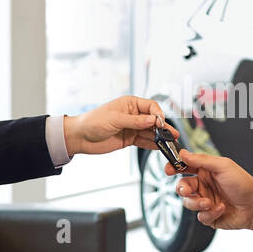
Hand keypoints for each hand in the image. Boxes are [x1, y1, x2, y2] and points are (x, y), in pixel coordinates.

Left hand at [63, 96, 177, 156]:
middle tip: (172, 135)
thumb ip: (135, 121)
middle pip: (153, 120)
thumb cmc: (94, 121)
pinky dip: (152, 145)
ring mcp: (132, 127)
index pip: (150, 106)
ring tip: (170, 144)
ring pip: (150, 132)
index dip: (158, 114)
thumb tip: (153, 120)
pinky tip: (160, 148)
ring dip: (160, 138)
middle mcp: (133, 114)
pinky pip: (144, 141)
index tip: (161, 123)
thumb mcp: (116, 119)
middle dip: (163, 128)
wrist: (80, 137)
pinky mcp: (129, 139)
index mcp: (130, 104)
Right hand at [168, 149, 252, 236]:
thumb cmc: (243, 184)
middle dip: (182, 189)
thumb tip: (183, 153)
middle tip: (187, 190)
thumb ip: (202, 160)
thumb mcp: (223, 166)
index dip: (174, 167)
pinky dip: (210, 213)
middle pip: (182, 186)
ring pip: (188, 203)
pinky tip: (221, 209)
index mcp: (205, 172)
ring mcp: (205, 201)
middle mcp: (203, 186)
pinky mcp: (209, 216)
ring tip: (209, 203)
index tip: (169, 169)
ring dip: (197, 203)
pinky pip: (200, 216)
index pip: (184, 167)